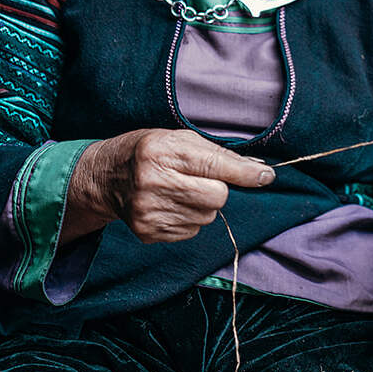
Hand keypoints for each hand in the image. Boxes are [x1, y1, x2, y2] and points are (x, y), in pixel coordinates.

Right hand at [65, 129, 273, 243]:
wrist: (106, 177)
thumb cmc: (149, 151)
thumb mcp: (178, 138)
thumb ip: (218, 154)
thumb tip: (258, 171)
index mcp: (162, 151)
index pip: (215, 165)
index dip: (244, 173)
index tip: (266, 176)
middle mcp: (153, 182)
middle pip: (216, 197)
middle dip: (217, 189)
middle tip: (199, 179)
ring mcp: (148, 211)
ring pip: (206, 217)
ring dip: (202, 205)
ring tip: (180, 191)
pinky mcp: (147, 232)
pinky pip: (191, 231)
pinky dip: (188, 219)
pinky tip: (170, 205)